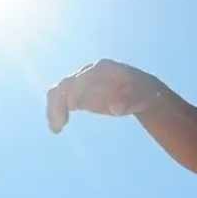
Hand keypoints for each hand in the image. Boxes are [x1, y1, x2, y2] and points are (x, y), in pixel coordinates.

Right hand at [47, 59, 163, 133]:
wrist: (139, 91)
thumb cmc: (142, 93)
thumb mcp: (141, 96)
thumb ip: (128, 101)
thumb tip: (115, 109)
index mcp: (105, 69)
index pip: (85, 77)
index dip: (77, 91)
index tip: (72, 107)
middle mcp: (90, 73)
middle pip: (68, 84)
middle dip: (62, 101)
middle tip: (60, 122)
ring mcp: (82, 82)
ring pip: (61, 91)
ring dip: (55, 108)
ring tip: (56, 128)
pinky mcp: (79, 93)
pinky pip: (61, 99)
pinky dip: (56, 112)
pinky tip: (57, 128)